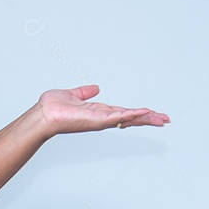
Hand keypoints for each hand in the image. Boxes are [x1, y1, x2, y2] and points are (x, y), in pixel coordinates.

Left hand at [36, 85, 169, 135]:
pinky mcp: (97, 120)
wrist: (43, 114)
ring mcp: (101, 120)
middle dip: (148, 118)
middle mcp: (102, 117)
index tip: (152, 113)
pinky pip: (118, 116)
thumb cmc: (53, 107)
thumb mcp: (72, 95)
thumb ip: (84, 92)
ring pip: (128, 118)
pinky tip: (144, 113)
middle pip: (130, 118)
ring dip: (145, 118)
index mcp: (98, 111)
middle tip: (164, 120)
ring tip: (161, 119)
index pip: (123, 112)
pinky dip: (132, 114)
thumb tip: (94, 88)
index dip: (137, 113)